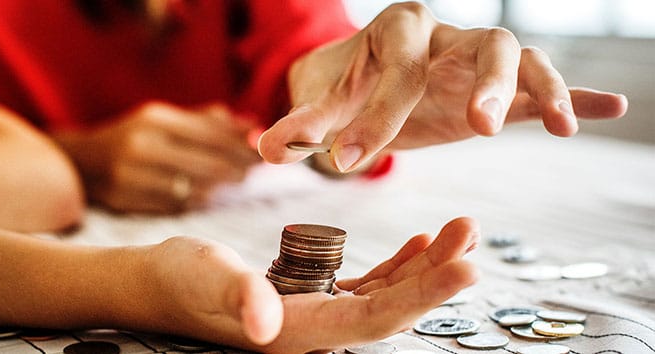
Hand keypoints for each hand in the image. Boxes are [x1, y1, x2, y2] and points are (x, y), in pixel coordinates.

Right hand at [59, 101, 259, 212]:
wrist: (82, 161)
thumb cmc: (133, 137)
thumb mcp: (163, 119)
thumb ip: (207, 121)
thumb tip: (253, 125)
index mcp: (155, 120)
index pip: (211, 134)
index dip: (242, 145)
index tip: (263, 151)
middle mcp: (142, 145)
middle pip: (207, 163)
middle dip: (238, 168)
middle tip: (256, 171)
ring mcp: (132, 175)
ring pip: (194, 188)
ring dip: (221, 187)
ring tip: (237, 181)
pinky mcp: (126, 199)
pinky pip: (175, 205)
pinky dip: (197, 200)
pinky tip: (208, 195)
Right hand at [145, 217, 478, 352]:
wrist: (158, 283)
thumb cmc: (178, 280)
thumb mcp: (206, 278)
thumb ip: (239, 297)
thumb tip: (265, 323)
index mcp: (299, 332)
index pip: (375, 319)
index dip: (424, 297)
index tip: (466, 268)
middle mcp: (316, 331)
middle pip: (393, 308)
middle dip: (437, 275)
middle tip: (471, 234)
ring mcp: (315, 315)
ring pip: (386, 296)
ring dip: (425, 267)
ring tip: (458, 232)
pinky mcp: (310, 297)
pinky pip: (366, 286)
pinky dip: (397, 266)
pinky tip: (418, 245)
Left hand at [258, 2, 627, 172]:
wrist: (363, 79)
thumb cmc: (342, 87)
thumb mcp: (320, 104)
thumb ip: (300, 125)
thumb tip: (265, 148)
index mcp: (397, 30)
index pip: (397, 71)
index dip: (374, 117)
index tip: (349, 162)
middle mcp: (444, 35)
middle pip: (482, 43)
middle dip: (484, 82)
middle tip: (478, 127)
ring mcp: (474, 58)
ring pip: (522, 58)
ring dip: (540, 88)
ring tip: (559, 126)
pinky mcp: (495, 87)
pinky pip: (542, 85)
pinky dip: (573, 95)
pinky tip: (610, 109)